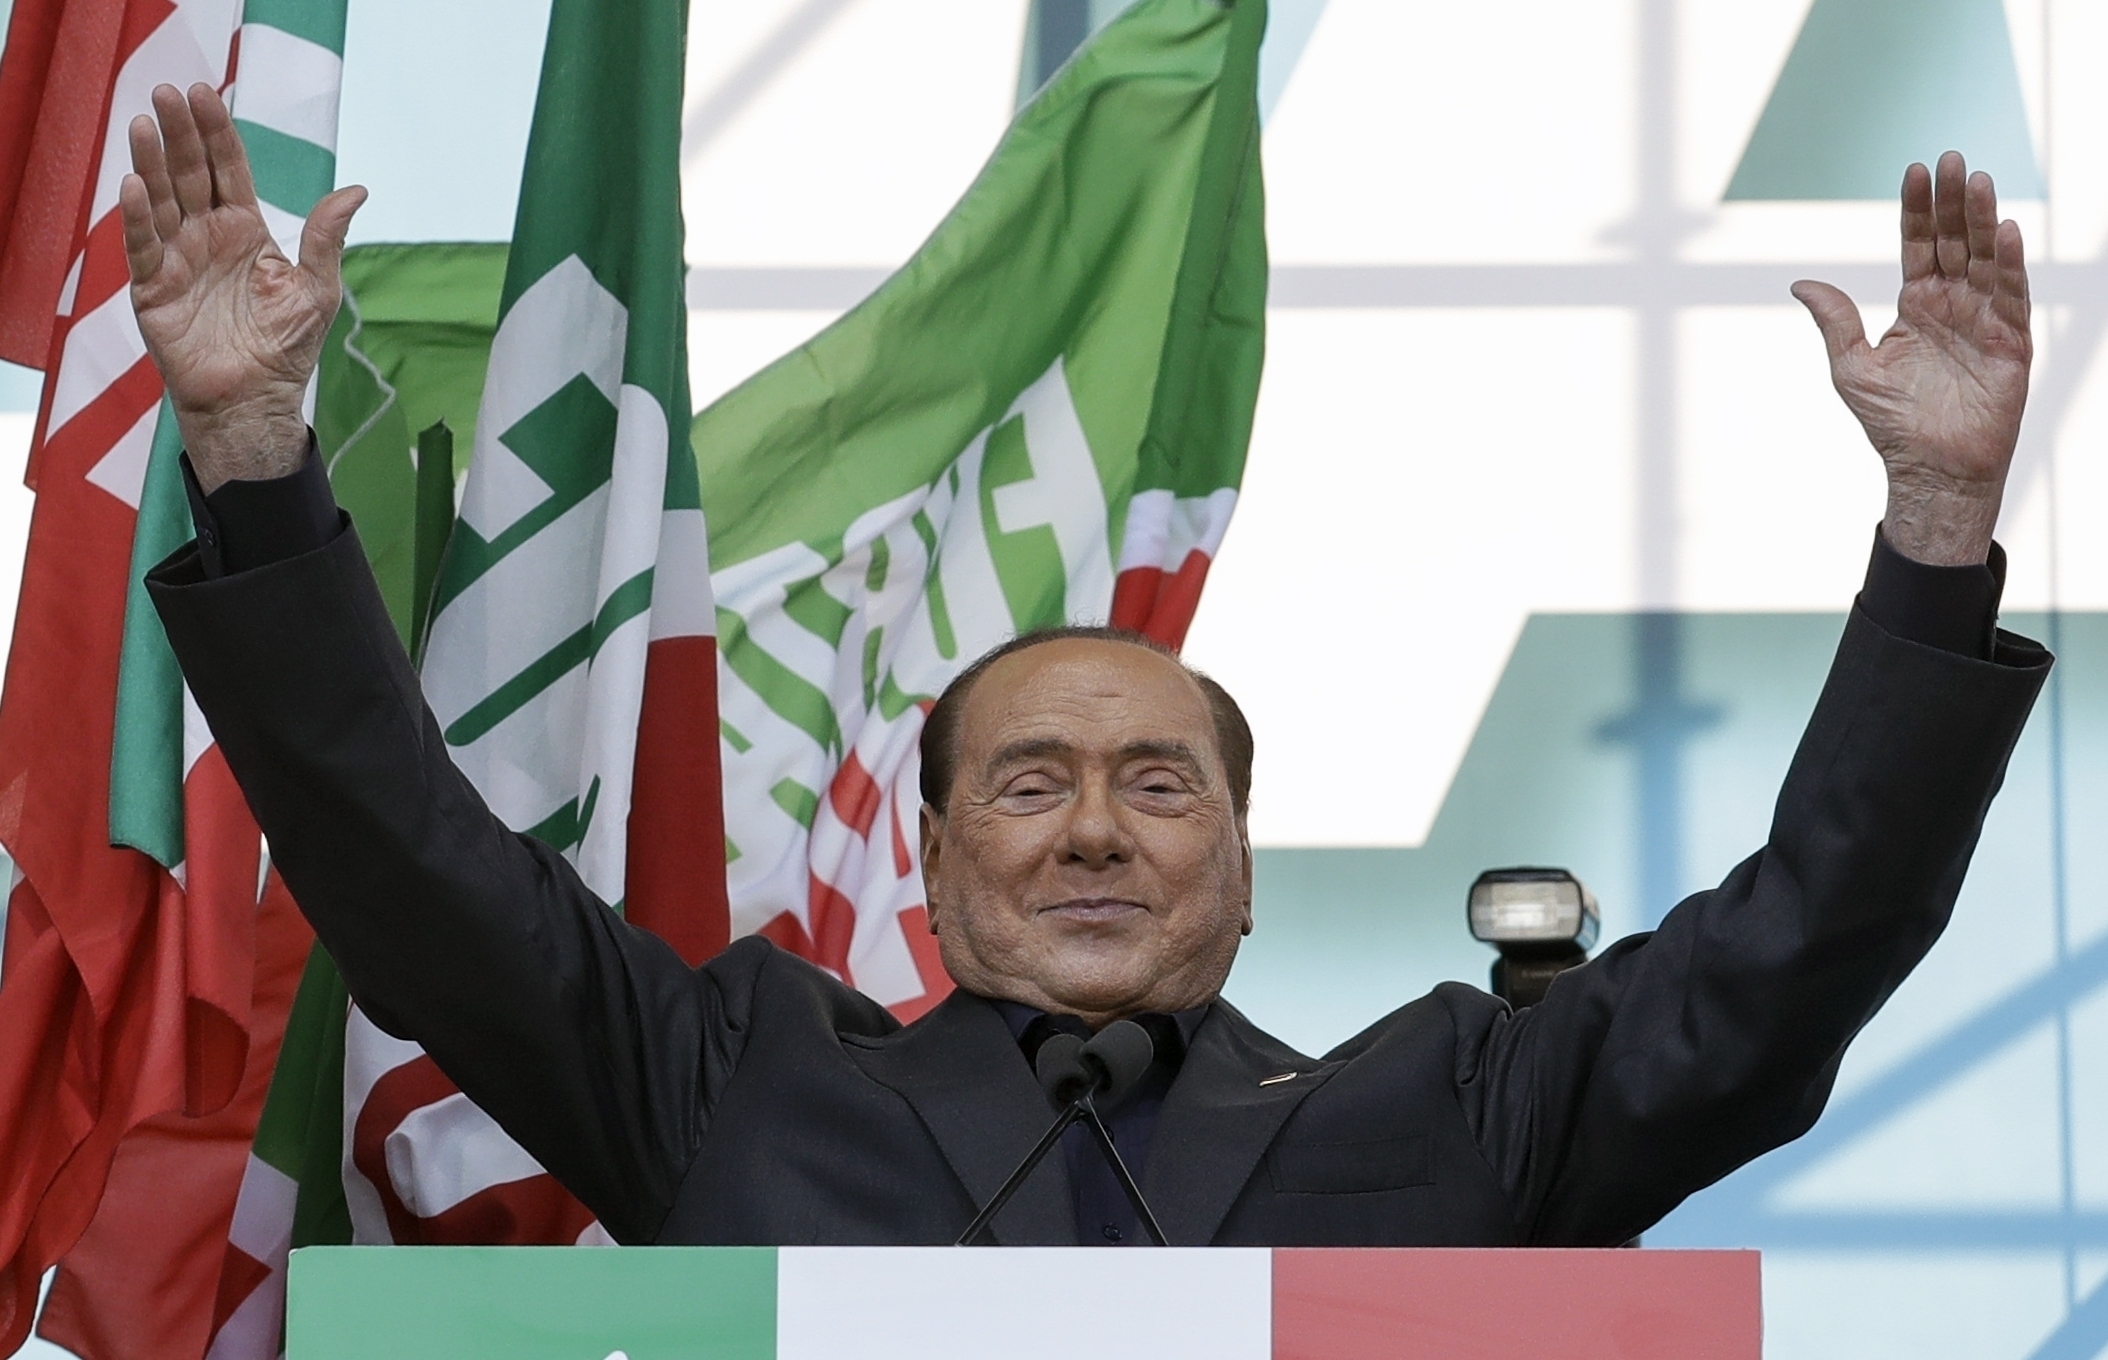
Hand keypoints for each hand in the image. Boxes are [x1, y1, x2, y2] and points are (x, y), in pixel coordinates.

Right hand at [121, 82, 365, 491]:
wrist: (256, 398)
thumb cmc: (287, 347)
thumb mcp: (318, 288)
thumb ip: (328, 237)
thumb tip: (359, 189)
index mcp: (245, 231)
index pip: (227, 169)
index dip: (216, 132)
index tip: (207, 94)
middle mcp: (207, 237)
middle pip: (189, 173)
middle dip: (180, 133)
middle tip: (168, 91)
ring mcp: (178, 259)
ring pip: (161, 200)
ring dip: (150, 162)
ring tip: (144, 123)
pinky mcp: (154, 288)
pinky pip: (143, 246)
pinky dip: (138, 217)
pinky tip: (135, 185)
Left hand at [1792, 151, 2031, 565]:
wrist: (1929, 468)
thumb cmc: (1891, 422)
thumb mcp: (1851, 366)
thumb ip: (1835, 322)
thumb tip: (1801, 282)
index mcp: (1916, 306)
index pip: (1919, 245)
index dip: (1918, 209)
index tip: (1916, 169)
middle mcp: (1953, 305)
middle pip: (1956, 241)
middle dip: (1953, 201)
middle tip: (1953, 158)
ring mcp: (1984, 320)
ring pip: (1985, 259)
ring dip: (1983, 219)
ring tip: (1977, 180)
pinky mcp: (2010, 343)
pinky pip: (2011, 296)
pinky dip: (2009, 264)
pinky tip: (2005, 231)